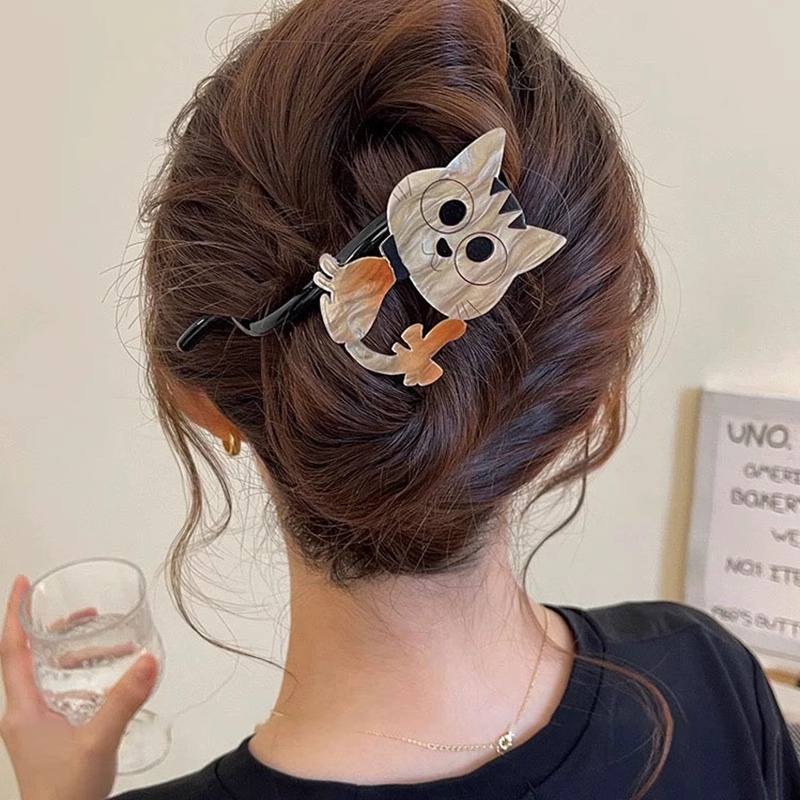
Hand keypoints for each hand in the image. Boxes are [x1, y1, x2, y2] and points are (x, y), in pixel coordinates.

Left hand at [0, 576, 158, 799]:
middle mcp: (24, 712)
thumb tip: (146, 659)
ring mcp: (34, 725)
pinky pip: (59, 692)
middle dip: (54, 629)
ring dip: (72, 653)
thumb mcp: (98, 741)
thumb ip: (123, 700)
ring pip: (47, 675)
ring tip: (106, 641)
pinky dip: (80, 675)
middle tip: (85, 611)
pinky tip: (106, 677)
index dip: (15, 614)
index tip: (23, 583)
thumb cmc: (65, 793)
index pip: (11, 651)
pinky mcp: (48, 735)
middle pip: (29, 657)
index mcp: (23, 708)